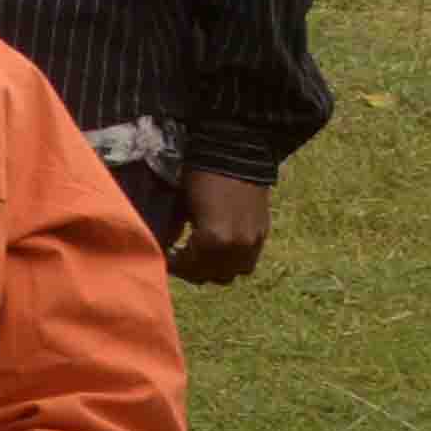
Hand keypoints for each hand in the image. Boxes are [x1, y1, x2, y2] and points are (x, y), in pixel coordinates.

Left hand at [165, 171, 274, 286]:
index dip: (176, 266)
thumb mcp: (180, 205)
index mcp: (215, 240)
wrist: (235, 154)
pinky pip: (248, 260)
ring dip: (216, 268)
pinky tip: (219, 248)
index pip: (192, 268)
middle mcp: (237, 247)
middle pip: (214, 275)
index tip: (167, 258)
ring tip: (201, 255)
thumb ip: (174, 231)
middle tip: (181, 259)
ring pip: (234, 272)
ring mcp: (254, 242)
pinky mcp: (263, 234)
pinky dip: (232, 259)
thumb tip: (167, 245)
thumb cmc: (200, 177)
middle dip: (195, 270)